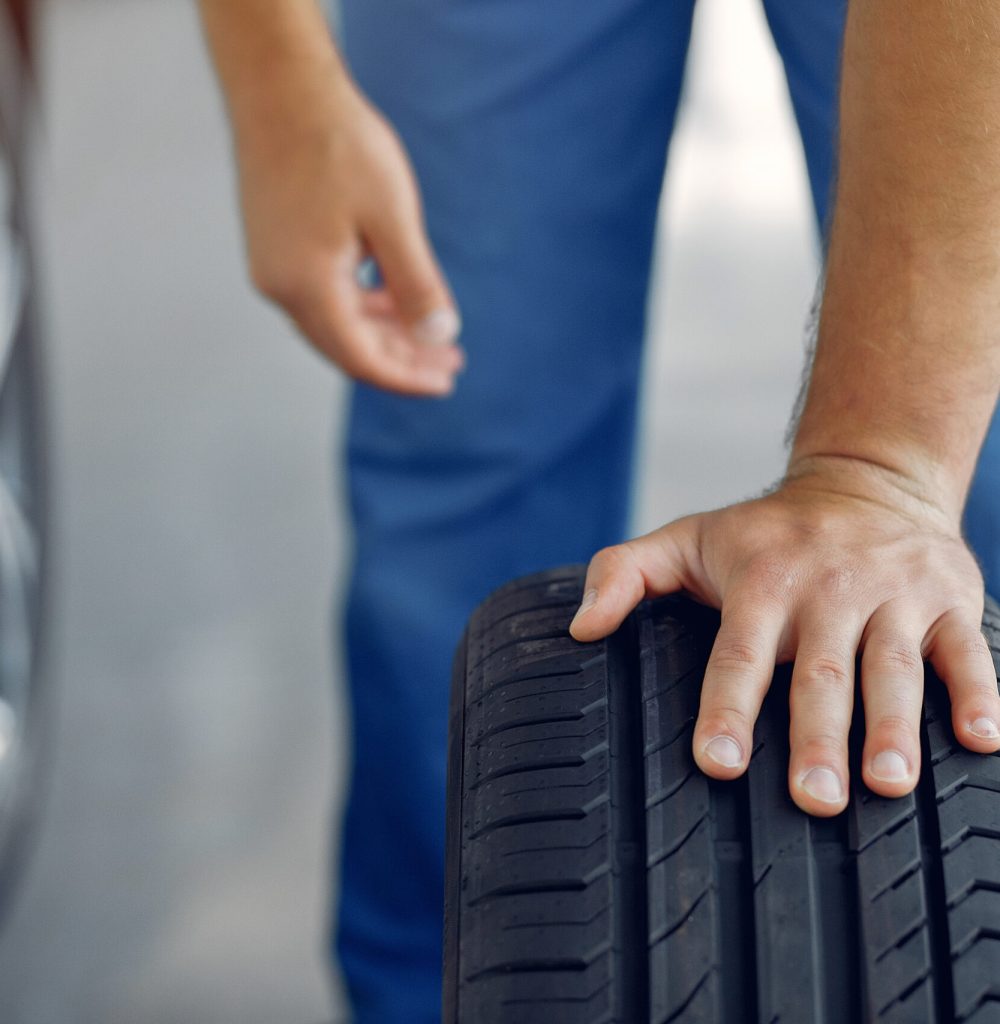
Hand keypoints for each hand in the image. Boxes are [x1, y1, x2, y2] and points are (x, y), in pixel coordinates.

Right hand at [233, 77, 462, 395]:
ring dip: (384, 333)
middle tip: (451, 362)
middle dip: (402, 358)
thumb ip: (417, 284)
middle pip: (348, 347)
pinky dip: (362, 307)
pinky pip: (323, 296)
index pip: (362, 358)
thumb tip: (441, 336)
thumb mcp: (393, 218)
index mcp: (306, 286)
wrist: (280, 86)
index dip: (407, 376)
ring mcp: (272, 268)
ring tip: (431, 335)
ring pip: (337, 323)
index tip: (447, 381)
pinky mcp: (275, 248)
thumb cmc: (339, 144)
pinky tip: (393, 301)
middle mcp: (280, 287)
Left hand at [570, 458, 999, 815]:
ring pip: (895, 666)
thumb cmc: (766, 531)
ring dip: (895, 727)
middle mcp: (829, 587)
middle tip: (814, 801)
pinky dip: (979, 693)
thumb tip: (578, 629)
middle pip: (821, 670)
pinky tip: (983, 741)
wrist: (868, 480)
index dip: (727, 706)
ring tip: (889, 786)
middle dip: (818, 737)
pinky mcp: (949, 599)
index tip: (716, 763)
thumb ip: (624, 573)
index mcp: (763, 580)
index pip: (738, 651)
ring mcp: (894, 593)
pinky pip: (969, 650)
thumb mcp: (688, 538)